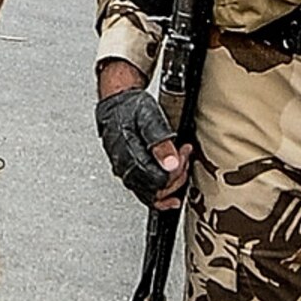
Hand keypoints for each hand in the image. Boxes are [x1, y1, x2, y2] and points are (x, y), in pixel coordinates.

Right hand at [95, 64, 190, 207]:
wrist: (116, 102)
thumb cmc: (130, 108)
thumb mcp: (149, 118)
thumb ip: (160, 142)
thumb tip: (170, 165)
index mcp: (131, 157)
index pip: (160, 180)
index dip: (176, 170)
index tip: (183, 152)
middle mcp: (126, 170)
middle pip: (158, 190)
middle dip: (177, 175)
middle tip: (184, 154)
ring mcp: (126, 173)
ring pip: (152, 194)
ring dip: (172, 182)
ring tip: (180, 163)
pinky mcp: (129, 172)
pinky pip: (145, 193)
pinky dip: (162, 196)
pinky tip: (171, 197)